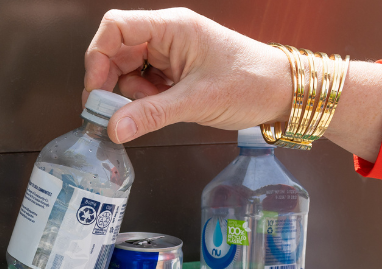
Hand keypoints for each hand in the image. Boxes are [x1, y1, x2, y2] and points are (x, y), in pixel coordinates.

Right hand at [83, 8, 381, 161]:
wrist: (285, 93)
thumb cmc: (252, 82)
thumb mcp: (197, 101)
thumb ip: (150, 115)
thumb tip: (113, 128)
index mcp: (172, 28)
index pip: (116, 27)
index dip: (98, 57)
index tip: (96, 90)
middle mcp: (167, 36)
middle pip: (116, 52)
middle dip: (109, 84)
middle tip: (109, 114)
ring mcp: (170, 54)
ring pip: (128, 71)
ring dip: (128, 97)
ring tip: (144, 114)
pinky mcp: (175, 72)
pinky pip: (144, 85)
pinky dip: (142, 102)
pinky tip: (157, 112)